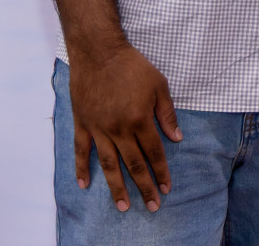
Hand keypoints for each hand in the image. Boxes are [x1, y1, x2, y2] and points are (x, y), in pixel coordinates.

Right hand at [68, 44, 183, 212]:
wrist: (99, 52)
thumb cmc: (132, 66)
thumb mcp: (159, 85)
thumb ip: (167, 114)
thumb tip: (177, 138)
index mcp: (140, 120)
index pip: (154, 153)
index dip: (161, 171)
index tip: (166, 187)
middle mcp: (119, 129)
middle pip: (134, 164)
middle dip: (144, 187)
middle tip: (152, 206)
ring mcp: (99, 128)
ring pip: (109, 165)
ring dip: (116, 187)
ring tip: (122, 206)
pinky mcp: (83, 124)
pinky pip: (82, 151)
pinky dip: (81, 169)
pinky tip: (84, 185)